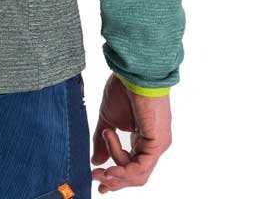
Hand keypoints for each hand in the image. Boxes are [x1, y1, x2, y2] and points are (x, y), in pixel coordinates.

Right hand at [91, 74, 171, 191]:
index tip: (97, 179)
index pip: (131, 167)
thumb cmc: (124, 89)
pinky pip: (141, 167)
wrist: (132, 73)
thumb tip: (96, 161)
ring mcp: (157, 145)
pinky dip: (124, 170)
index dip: (114, 177)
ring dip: (117, 177)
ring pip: (138, 175)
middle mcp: (152, 145)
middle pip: (136, 176)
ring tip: (101, 170)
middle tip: (96, 179)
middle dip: (114, 181)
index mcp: (142, 140)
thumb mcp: (108, 119)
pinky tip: (110, 167)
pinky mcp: (158, 143)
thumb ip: (102, 142)